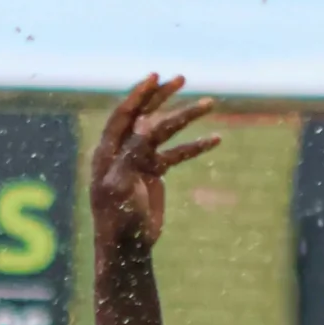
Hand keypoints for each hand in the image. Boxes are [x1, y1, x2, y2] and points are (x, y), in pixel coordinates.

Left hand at [91, 75, 219, 255]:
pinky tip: (216, 139)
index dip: (138, 95)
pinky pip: (177, 153)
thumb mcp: (122, 184)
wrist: (128, 248)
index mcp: (107, 153)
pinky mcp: (154, 172)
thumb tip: (144, 120)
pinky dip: (195, 146)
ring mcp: (138, 160)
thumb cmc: (118, 219)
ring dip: (186, 117)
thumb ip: (132, 152)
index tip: (156, 76)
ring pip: (165, 132)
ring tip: (210, 103)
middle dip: (161, 96)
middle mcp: (122, 152)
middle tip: (182, 78)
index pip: (122, 115)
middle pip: (143, 115)